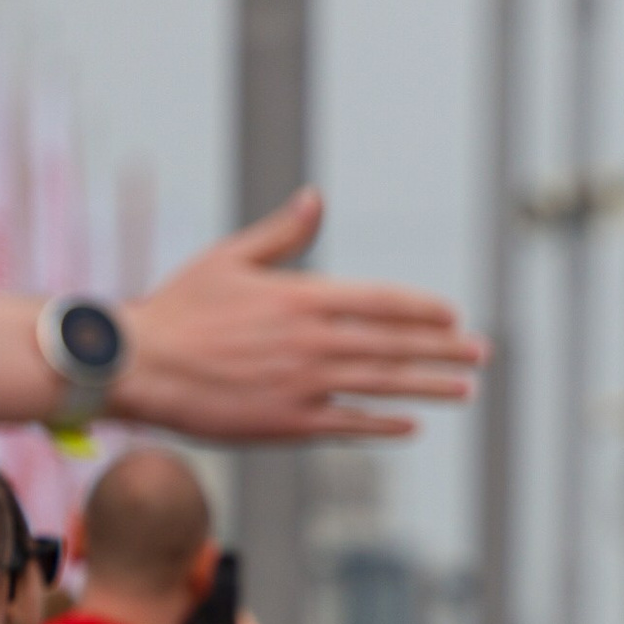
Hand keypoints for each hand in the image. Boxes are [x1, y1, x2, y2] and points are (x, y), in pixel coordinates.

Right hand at [120, 190, 484, 442]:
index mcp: (302, 296)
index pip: (382, 301)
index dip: (424, 309)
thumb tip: (315, 198)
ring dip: (430, 387)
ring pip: (384, 385)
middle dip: (445, 349)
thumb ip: (282, 234)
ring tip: (465, 390)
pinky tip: (413, 424)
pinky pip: (352, 425)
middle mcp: (313, 341)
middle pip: (396, 344)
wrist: (141, 365)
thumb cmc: (180, 308)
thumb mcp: (231, 258)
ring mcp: (306, 385)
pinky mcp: (291, 423)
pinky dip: (386, 424)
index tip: (453, 316)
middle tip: (482, 353)